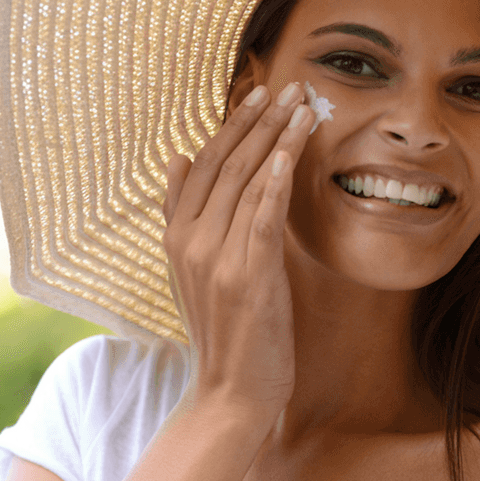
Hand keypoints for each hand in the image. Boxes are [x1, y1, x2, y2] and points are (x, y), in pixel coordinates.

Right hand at [162, 82, 313, 422]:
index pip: (203, 165)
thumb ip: (185, 215)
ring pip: (247, 182)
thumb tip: (179, 158)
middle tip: (289, 88)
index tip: (258, 94)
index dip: (231, 126)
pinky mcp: (247, 276)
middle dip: (260, 122)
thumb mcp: (195, 270)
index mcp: (176, 236)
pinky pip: (261, 216)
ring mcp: (216, 258)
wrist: (229, 393)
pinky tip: (292, 151)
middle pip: (226, 165)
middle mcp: (189, 241)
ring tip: (303, 107)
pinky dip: (275, 180)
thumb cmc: (225, 331)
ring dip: (278, 139)